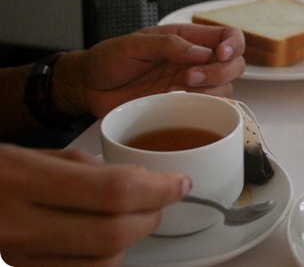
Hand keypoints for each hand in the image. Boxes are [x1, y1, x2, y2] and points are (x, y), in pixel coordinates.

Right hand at [0, 144, 190, 265]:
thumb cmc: (1, 170)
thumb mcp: (42, 153)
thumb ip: (94, 169)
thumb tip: (144, 182)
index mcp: (23, 180)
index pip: (112, 191)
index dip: (158, 189)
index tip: (181, 183)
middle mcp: (19, 226)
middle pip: (112, 233)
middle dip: (151, 216)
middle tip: (162, 200)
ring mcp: (20, 257)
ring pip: (103, 263)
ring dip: (132, 241)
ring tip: (133, 217)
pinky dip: (107, 258)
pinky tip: (108, 239)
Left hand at [56, 24, 245, 117]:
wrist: (90, 88)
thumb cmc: (109, 59)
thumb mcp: (134, 44)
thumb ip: (169, 45)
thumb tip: (203, 53)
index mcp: (187, 37)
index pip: (228, 36)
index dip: (234, 45)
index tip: (220, 55)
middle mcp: (195, 60)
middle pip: (235, 64)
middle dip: (220, 72)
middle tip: (189, 76)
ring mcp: (191, 84)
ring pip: (226, 87)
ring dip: (209, 90)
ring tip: (176, 89)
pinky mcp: (183, 104)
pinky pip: (208, 106)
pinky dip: (200, 106)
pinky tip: (175, 101)